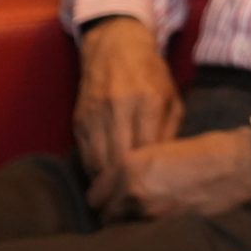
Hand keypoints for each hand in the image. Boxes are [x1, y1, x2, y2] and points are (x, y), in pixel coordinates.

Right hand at [72, 16, 181, 185]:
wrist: (116, 47)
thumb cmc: (151, 74)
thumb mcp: (171, 97)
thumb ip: (170, 130)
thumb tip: (166, 165)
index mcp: (147, 103)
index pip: (146, 151)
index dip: (149, 175)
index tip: (155, 191)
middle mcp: (118, 109)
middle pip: (118, 161)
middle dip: (125, 185)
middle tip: (134, 203)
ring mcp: (95, 115)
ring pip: (97, 162)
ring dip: (107, 183)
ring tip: (119, 198)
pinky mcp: (79, 119)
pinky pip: (84, 154)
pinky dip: (94, 170)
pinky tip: (105, 180)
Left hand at [88, 128, 250, 221]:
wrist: (238, 164)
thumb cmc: (203, 150)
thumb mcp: (160, 149)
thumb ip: (133, 168)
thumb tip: (117, 186)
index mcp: (128, 167)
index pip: (94, 196)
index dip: (103, 197)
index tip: (111, 197)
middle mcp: (132, 191)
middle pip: (105, 216)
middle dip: (113, 213)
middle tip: (126, 209)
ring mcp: (150, 213)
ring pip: (122, 229)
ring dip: (129, 224)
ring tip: (143, 216)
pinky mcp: (167, 228)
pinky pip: (144, 235)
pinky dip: (147, 232)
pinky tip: (159, 222)